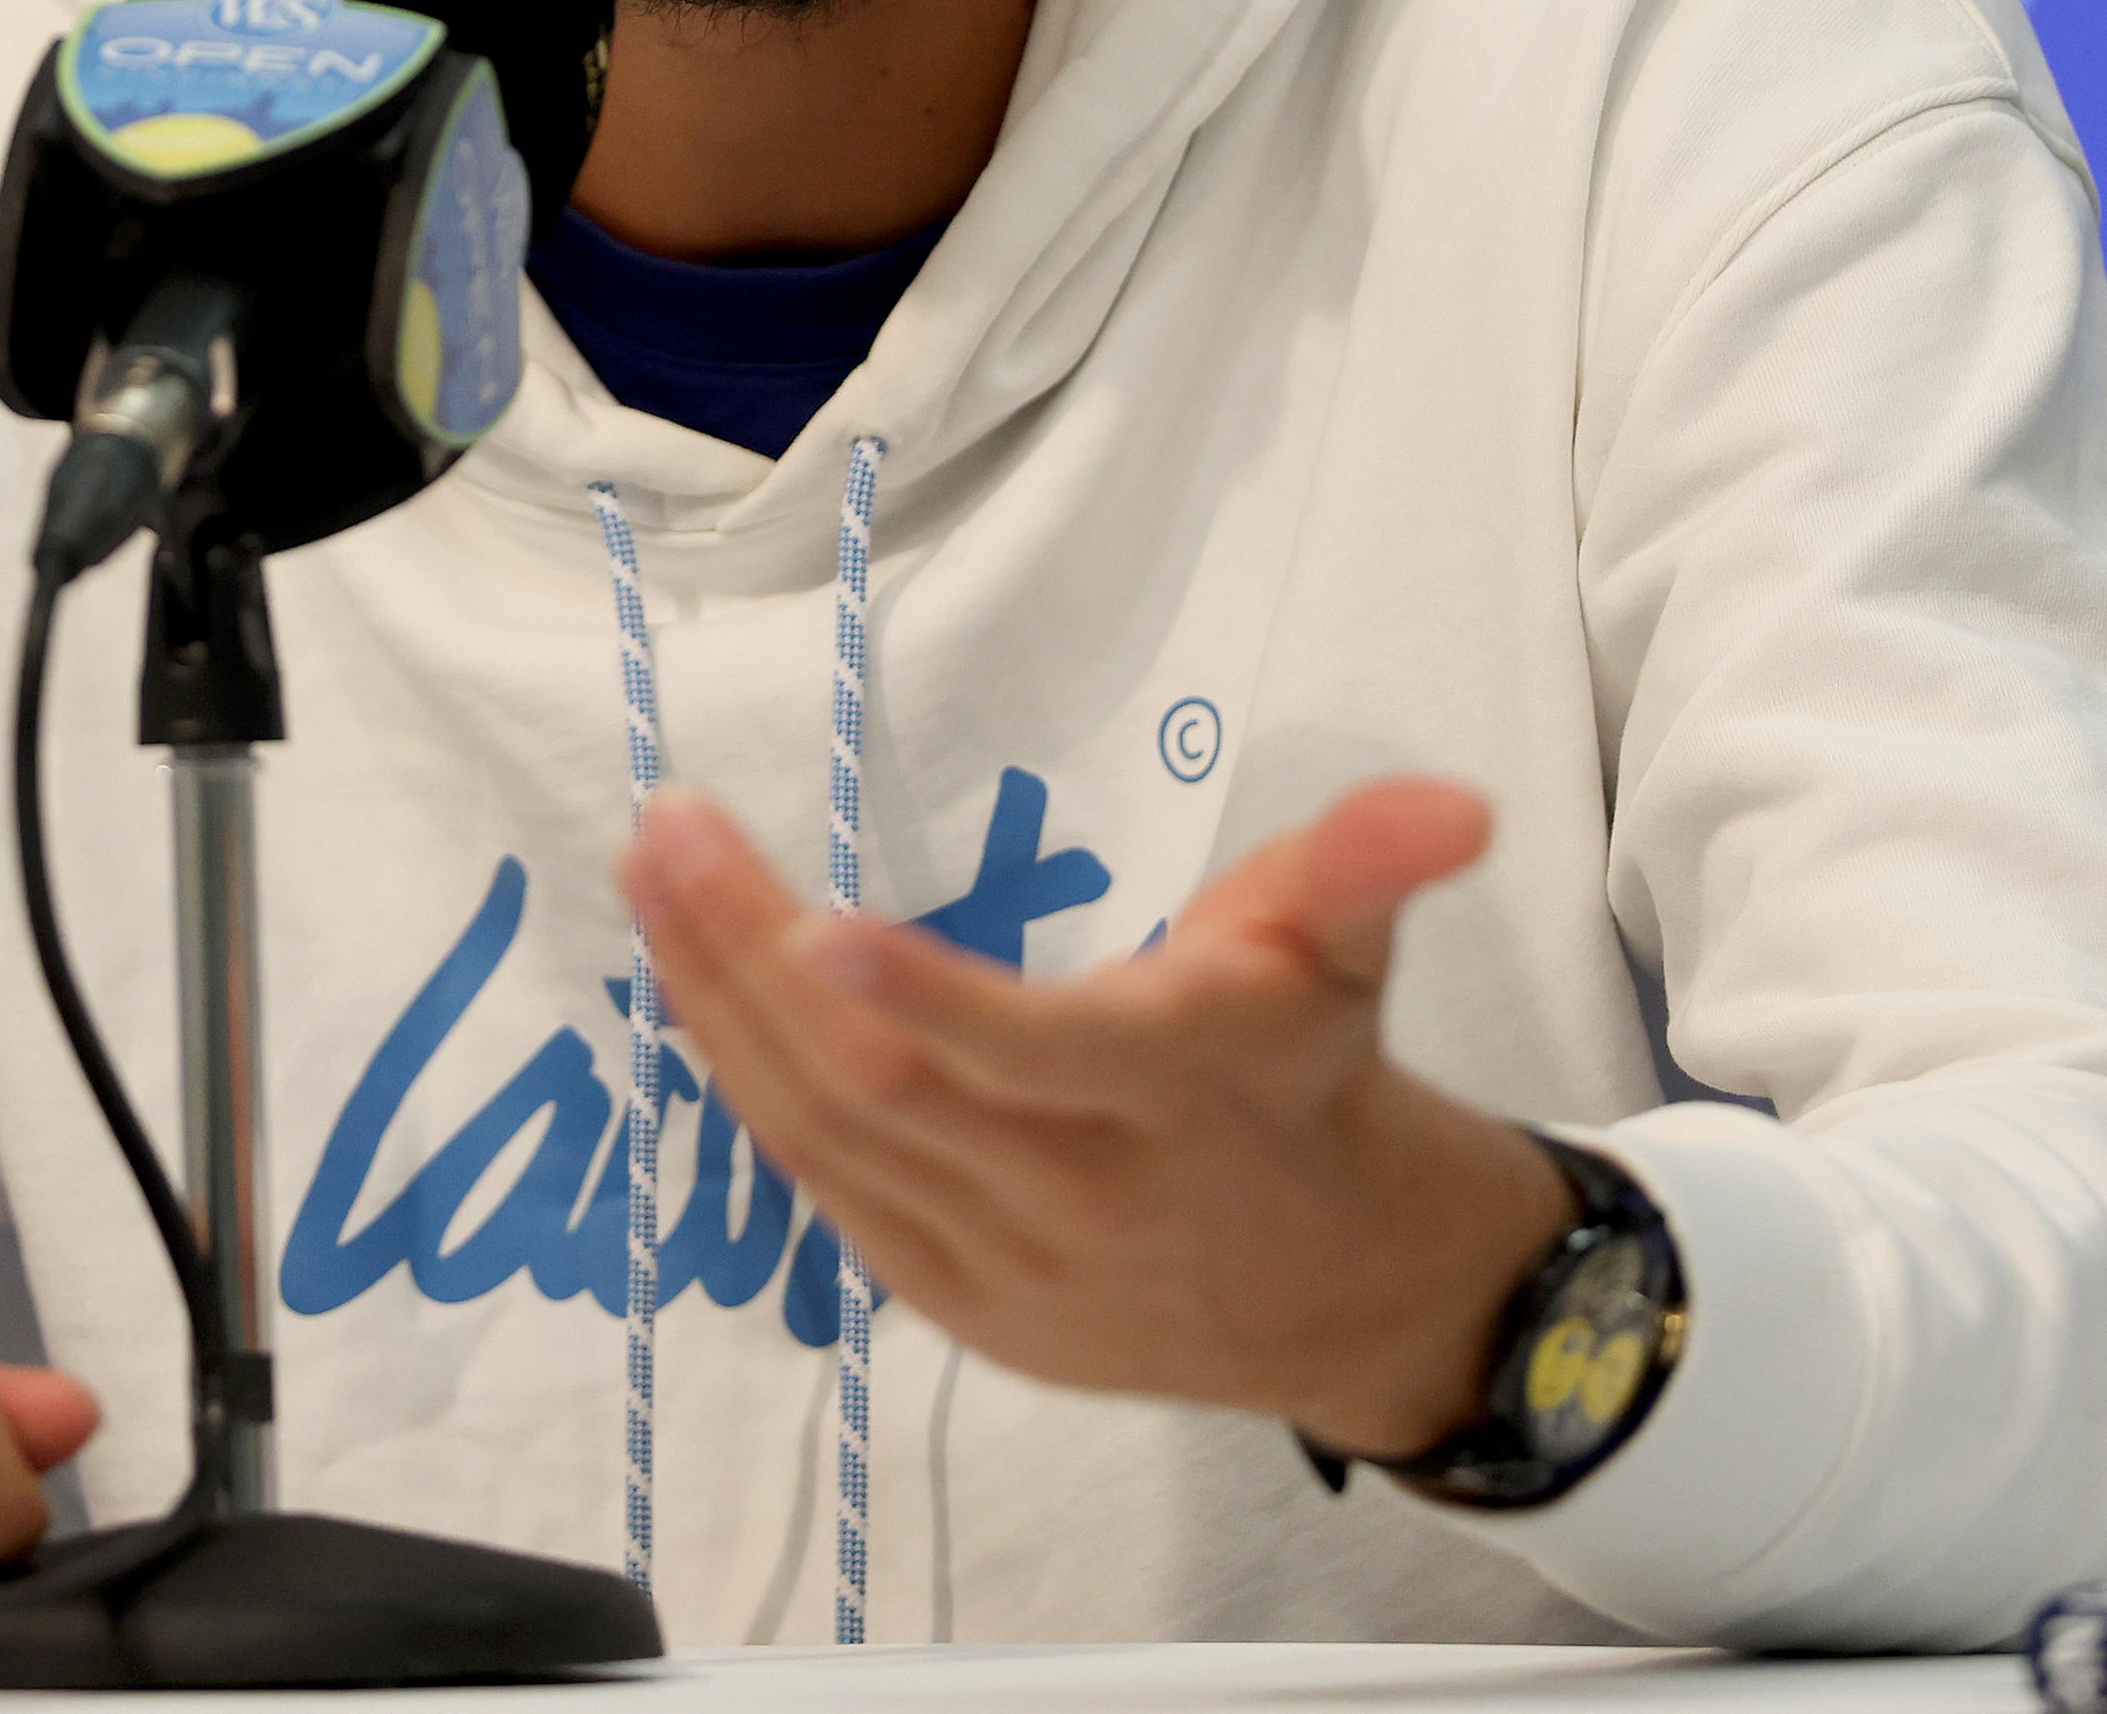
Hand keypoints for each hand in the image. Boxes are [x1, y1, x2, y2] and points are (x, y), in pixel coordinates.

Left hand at [616, 775, 1576, 1459]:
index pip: (1033, 1055)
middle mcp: (1083, 1195)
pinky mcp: (955, 1302)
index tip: (816, 925)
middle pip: (884, 1087)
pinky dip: (749, 1087)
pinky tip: (692, 988)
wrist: (1339, 1294)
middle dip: (752, 955)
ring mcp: (1007, 1266)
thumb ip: (1372, 864)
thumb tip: (1458, 804)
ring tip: (648, 876)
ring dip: (718, 1007)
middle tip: (666, 829)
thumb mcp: (1347, 952)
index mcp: (1175, 1094)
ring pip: (828, 1138)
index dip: (924, 1000)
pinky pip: (826, 1190)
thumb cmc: (1309, 1077)